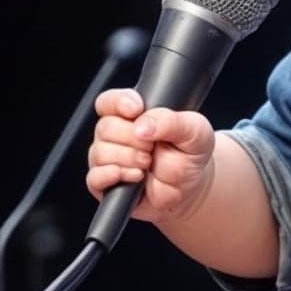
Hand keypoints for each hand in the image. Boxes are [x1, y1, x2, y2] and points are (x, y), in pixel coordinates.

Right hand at [85, 88, 214, 226]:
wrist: (191, 189)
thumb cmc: (191, 155)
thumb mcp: (195, 131)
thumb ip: (172, 121)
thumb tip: (142, 126)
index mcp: (134, 115)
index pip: (110, 101)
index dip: (119, 103)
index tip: (137, 110)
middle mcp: (116, 134)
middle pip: (105, 127)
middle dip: (133, 139)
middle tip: (153, 147)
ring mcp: (108, 158)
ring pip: (100, 153)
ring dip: (129, 160)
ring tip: (148, 164)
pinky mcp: (105, 183)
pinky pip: (94, 177)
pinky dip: (113, 176)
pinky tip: (134, 177)